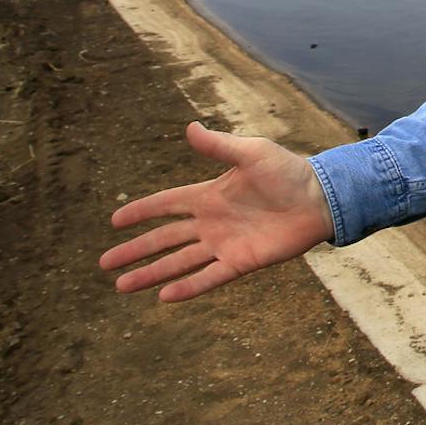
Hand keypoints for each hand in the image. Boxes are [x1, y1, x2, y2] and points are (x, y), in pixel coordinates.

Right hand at [99, 121, 334, 301]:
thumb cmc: (288, 172)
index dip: (140, 212)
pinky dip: (187, 287)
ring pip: (178, 262)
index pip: (165, 204)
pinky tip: (164, 297)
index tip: (114, 221)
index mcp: (209, 195)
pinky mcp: (241, 261)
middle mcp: (211, 222)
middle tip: (105, 264)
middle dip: (135, 251)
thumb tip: (189, 127)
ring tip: (122, 287)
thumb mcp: (251, 152)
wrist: (321, 198)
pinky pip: (208, 277)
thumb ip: (218, 146)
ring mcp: (224, 244)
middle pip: (163, 239)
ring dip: (151, 274)